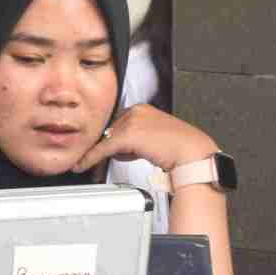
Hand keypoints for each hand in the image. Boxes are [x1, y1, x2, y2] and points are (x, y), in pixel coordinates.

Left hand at [73, 103, 216, 176]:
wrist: (192, 154)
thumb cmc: (180, 150)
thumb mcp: (155, 139)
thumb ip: (138, 140)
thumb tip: (121, 151)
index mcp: (144, 109)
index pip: (119, 124)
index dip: (112, 142)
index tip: (102, 152)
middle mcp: (136, 111)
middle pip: (110, 131)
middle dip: (106, 149)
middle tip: (94, 163)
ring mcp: (132, 121)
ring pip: (106, 139)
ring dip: (98, 154)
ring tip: (93, 165)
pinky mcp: (128, 135)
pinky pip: (103, 148)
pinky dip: (90, 158)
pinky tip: (82, 165)